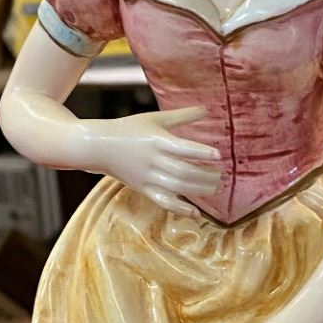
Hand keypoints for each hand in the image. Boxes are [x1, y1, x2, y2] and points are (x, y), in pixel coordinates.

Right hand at [88, 105, 219, 217]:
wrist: (100, 146)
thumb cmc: (130, 129)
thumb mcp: (155, 119)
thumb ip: (181, 116)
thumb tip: (206, 109)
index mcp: (157, 141)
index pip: (183, 149)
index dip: (202, 153)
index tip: (219, 156)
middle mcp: (153, 160)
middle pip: (184, 171)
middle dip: (206, 175)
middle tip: (222, 175)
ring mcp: (148, 177)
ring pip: (178, 187)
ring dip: (199, 190)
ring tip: (216, 188)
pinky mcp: (144, 189)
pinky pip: (164, 202)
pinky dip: (180, 209)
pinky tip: (196, 214)